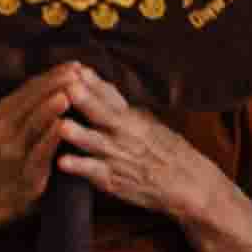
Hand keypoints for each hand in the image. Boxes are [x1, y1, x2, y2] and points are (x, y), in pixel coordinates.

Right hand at [0, 70, 77, 225]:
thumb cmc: (20, 149)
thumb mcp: (21, 121)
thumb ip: (39, 100)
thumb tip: (70, 71)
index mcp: (6, 112)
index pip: (30, 88)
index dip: (53, 75)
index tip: (76, 65)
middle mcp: (4, 128)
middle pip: (30, 102)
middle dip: (54, 86)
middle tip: (76, 73)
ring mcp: (12, 150)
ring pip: (32, 125)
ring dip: (49, 109)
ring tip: (67, 95)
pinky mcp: (24, 171)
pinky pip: (38, 152)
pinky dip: (49, 139)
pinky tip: (63, 127)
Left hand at [44, 68, 227, 225]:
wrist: (189, 184)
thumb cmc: (168, 152)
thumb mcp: (150, 123)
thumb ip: (123, 108)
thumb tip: (98, 86)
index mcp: (133, 118)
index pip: (111, 95)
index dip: (93, 82)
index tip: (76, 67)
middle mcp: (125, 134)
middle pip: (102, 114)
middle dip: (86, 100)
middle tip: (69, 86)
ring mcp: (118, 157)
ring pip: (95, 143)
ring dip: (80, 134)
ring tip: (63, 126)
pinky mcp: (113, 181)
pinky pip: (94, 172)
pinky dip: (79, 167)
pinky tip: (62, 162)